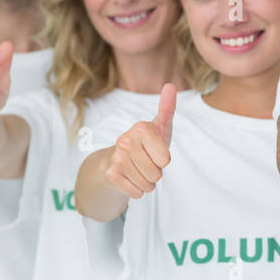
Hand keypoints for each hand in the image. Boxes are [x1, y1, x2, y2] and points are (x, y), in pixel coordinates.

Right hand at [104, 83, 175, 198]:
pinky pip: (136, 193)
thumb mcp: (159, 126)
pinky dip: (137, 191)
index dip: (163, 160)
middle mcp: (125, 140)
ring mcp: (116, 157)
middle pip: (157, 173)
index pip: (166, 159)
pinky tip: (130, 179)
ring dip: (146, 183)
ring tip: (138, 170)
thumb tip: (170, 85)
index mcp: (141, 128)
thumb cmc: (145, 143)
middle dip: (155, 173)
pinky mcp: (110, 174)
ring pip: (148, 185)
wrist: (116, 160)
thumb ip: (167, 108)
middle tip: (145, 162)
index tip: (153, 151)